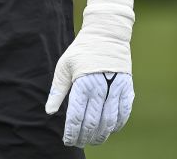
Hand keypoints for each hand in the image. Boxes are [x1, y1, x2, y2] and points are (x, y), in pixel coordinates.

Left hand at [44, 0, 138, 146]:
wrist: (107, 33)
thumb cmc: (82, 50)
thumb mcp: (64, 66)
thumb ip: (58, 90)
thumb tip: (49, 111)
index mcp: (82, 85)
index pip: (76, 117)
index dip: (71, 133)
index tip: (68, 140)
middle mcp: (99, 89)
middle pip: (92, 123)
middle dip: (84, 137)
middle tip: (79, 143)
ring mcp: (115, 89)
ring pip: (109, 122)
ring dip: (101, 135)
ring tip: (93, 140)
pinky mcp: (127, 88)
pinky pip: (124, 113)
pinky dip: (117, 125)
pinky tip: (110, 130)